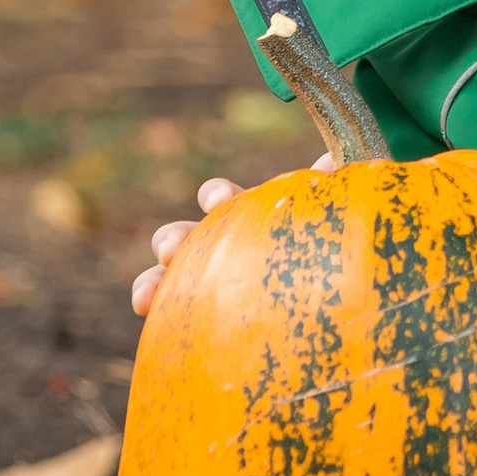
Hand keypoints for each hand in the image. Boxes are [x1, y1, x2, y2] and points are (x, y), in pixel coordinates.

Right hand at [129, 160, 336, 315]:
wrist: (332, 291)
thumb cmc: (327, 241)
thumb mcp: (327, 214)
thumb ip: (325, 190)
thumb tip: (329, 162)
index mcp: (248, 215)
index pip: (223, 199)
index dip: (216, 197)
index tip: (215, 202)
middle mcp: (221, 244)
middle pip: (186, 235)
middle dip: (174, 238)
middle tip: (171, 249)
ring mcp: (209, 280)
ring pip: (169, 275)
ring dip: (154, 278)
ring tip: (146, 295)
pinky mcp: (203, 313)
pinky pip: (172, 312)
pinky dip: (154, 308)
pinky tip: (144, 312)